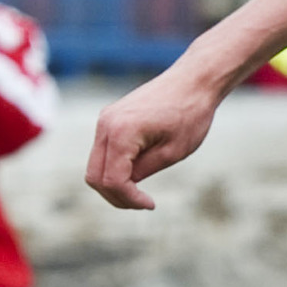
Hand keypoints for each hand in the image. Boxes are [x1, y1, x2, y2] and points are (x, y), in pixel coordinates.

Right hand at [86, 66, 223, 210]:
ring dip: (114, 184)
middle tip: (143, 203)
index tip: (150, 204)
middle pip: (94, 176)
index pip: (111, 179)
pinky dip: (115, 168)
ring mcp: (105, 120)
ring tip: (141, 193)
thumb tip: (125, 186)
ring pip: (95, 165)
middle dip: (116, 196)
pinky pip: (104, 152)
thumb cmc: (189, 115)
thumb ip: (144, 170)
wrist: (192, 82)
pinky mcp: (110, 119)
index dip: (128, 198)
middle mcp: (105, 125)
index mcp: (121, 132)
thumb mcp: (172, 152)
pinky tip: (137, 174)